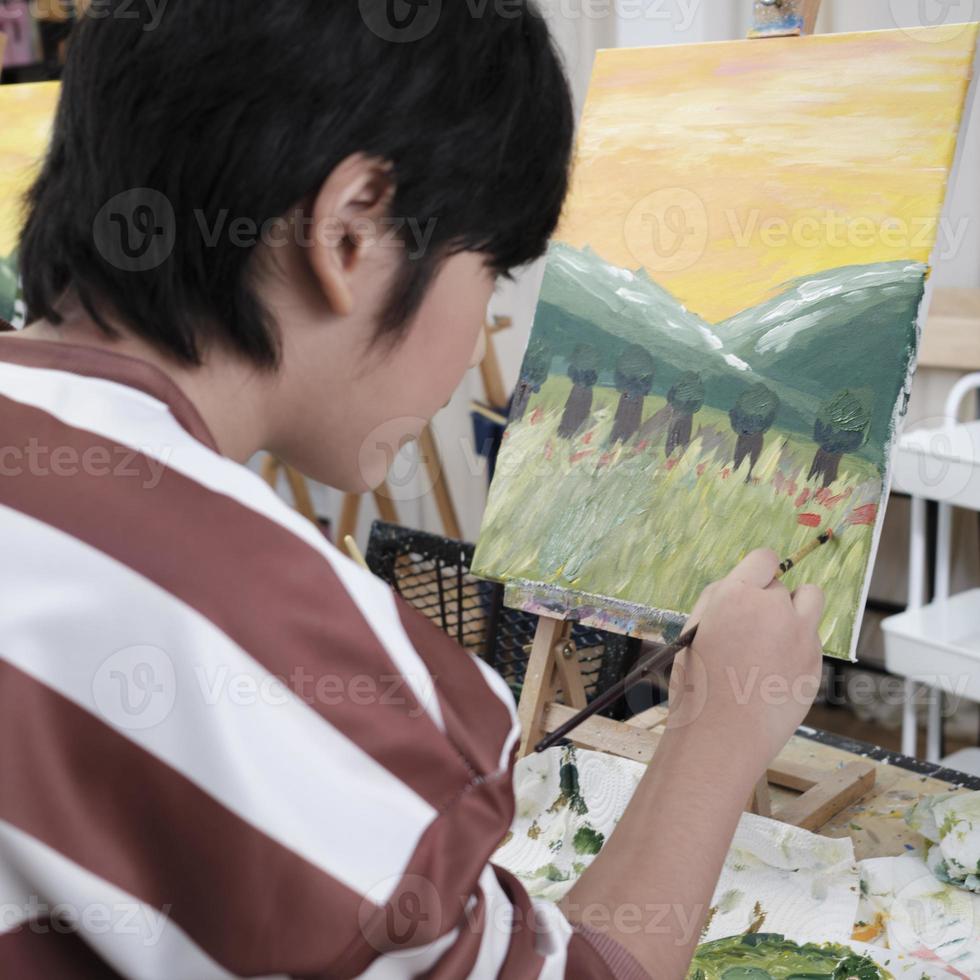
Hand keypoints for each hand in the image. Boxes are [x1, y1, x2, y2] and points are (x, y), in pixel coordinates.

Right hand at [666, 548, 823, 773]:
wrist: (722, 735)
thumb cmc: (697, 684)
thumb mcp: (692, 630)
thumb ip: (718, 600)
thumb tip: (738, 585)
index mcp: (736, 596)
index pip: (763, 558)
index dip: (756, 570)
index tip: (751, 585)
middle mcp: (774, 609)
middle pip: (781, 586)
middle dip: (768, 600)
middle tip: (750, 629)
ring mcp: (801, 636)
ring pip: (810, 601)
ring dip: (795, 610)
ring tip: (775, 637)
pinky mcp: (816, 663)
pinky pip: (812, 639)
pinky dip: (798, 646)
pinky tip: (775, 671)